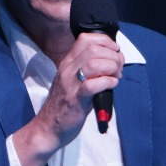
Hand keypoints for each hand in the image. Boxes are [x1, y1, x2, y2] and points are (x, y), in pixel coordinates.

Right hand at [11, 33, 122, 165]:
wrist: (48, 127)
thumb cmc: (65, 104)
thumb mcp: (73, 80)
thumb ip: (88, 68)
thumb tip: (113, 61)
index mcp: (68, 62)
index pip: (86, 38)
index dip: (105, 41)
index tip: (114, 51)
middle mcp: (68, 69)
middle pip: (94, 49)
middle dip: (113, 56)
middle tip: (117, 69)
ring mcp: (71, 83)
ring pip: (95, 63)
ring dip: (112, 68)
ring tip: (115, 77)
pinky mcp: (76, 99)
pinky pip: (94, 84)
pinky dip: (108, 82)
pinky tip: (111, 85)